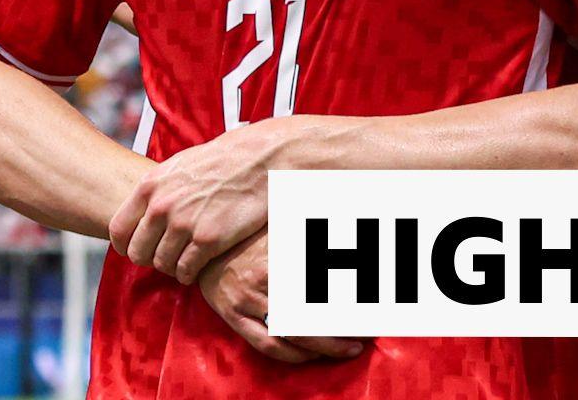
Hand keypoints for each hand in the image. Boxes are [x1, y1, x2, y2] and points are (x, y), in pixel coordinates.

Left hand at [112, 121, 291, 282]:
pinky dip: (188, 274)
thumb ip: (157, 190)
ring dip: (171, 267)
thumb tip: (143, 211)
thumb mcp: (178, 167)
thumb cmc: (221, 161)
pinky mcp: (208, 239)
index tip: (136, 250)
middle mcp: (162, 206)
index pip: (118, 229)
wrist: (258, 160)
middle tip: (164, 258)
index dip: (125, 246)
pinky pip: (186, 270)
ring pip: (161, 264)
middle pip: (138, 252)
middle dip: (149, 259)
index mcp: (150, 186)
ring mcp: (184, 224)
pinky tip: (196, 267)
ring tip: (182, 262)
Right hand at [198, 231, 364, 362]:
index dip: (350, 305)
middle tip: (366, 335)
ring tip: (348, 348)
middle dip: (343, 331)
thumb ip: (310, 229)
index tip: (370, 312)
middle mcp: (263, 283)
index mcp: (279, 258)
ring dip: (324, 347)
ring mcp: (247, 302)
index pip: (322, 290)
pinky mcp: (234, 317)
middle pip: (311, 318)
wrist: (206, 241)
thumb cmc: (252, 233)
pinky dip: (293, 354)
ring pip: (292, 336)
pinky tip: (312, 354)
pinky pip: (267, 345)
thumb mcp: (284, 225)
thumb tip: (345, 222)